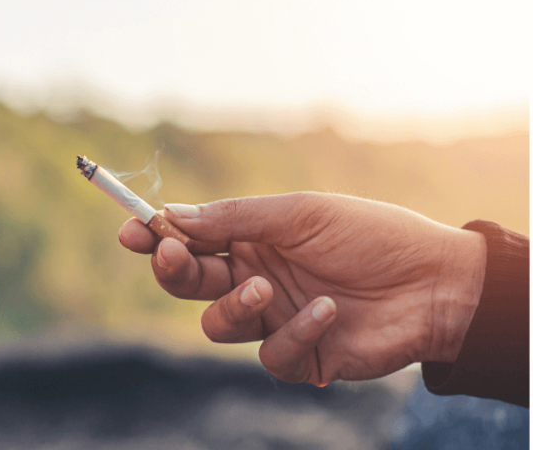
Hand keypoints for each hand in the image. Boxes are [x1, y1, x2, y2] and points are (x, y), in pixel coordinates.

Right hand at [119, 192, 485, 385]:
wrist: (438, 282)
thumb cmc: (372, 235)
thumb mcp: (300, 213)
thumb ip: (236, 218)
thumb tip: (170, 216)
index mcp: (252, 240)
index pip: (190, 240)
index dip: (156, 236)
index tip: (131, 230)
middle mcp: (255, 278)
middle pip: (190, 283)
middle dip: (173, 269)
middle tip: (170, 255)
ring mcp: (275, 320)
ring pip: (218, 325)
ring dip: (234, 306)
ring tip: (267, 288)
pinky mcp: (302, 358)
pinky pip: (272, 355)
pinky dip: (296, 333)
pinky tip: (328, 311)